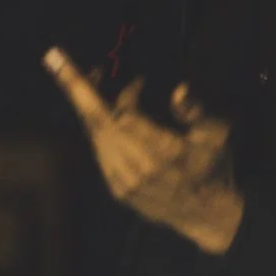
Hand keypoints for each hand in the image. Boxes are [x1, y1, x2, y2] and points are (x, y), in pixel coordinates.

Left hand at [43, 46, 243, 253]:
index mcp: (163, 152)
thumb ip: (196, 111)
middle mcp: (138, 168)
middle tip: (58, 59)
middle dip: (76, 89)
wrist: (205, 215)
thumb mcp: (217, 136)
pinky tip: (104, 116)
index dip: (127, 93)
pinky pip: (98, 152)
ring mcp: (123, 182)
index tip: (139, 81)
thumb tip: (178, 89)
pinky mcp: (116, 190)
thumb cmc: (214, 168)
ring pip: (94, 137)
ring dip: (86, 107)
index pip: (125, 113)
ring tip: (91, 82)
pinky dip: (96, 129)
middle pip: (98, 123)